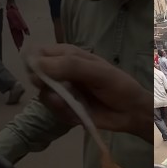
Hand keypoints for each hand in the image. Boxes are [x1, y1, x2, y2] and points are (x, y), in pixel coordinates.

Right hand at [25, 45, 151, 141]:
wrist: (131, 112)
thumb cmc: (118, 86)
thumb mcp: (98, 72)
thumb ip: (70, 66)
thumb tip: (37, 65)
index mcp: (68, 55)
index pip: (39, 53)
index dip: (36, 63)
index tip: (42, 74)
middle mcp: (61, 71)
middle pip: (35, 74)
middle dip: (43, 84)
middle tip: (57, 92)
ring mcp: (63, 90)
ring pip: (42, 94)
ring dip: (54, 101)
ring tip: (70, 104)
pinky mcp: (65, 108)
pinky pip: (53, 110)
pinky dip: (62, 112)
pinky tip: (75, 113)